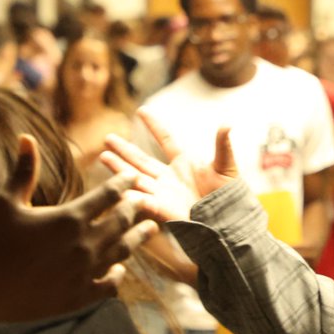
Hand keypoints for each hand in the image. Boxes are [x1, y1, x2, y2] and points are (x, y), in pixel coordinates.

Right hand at [0, 134, 158, 323]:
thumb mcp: (4, 201)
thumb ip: (23, 170)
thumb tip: (26, 137)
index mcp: (69, 218)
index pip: (108, 195)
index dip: (123, 183)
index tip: (132, 177)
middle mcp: (84, 244)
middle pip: (122, 221)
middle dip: (136, 209)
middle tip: (146, 201)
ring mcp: (85, 272)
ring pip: (123, 251)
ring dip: (138, 238)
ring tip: (151, 229)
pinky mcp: (80, 296)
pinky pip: (110, 284)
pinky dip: (118, 274)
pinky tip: (120, 268)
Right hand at [101, 110, 238, 222]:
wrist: (230, 222)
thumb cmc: (230, 196)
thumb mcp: (226, 168)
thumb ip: (223, 147)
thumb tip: (227, 123)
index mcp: (185, 164)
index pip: (166, 140)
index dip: (154, 126)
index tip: (141, 111)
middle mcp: (170, 178)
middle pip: (142, 160)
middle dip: (124, 150)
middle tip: (107, 138)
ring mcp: (164, 194)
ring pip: (136, 178)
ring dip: (119, 168)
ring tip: (103, 156)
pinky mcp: (162, 210)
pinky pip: (143, 201)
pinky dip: (130, 195)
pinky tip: (116, 187)